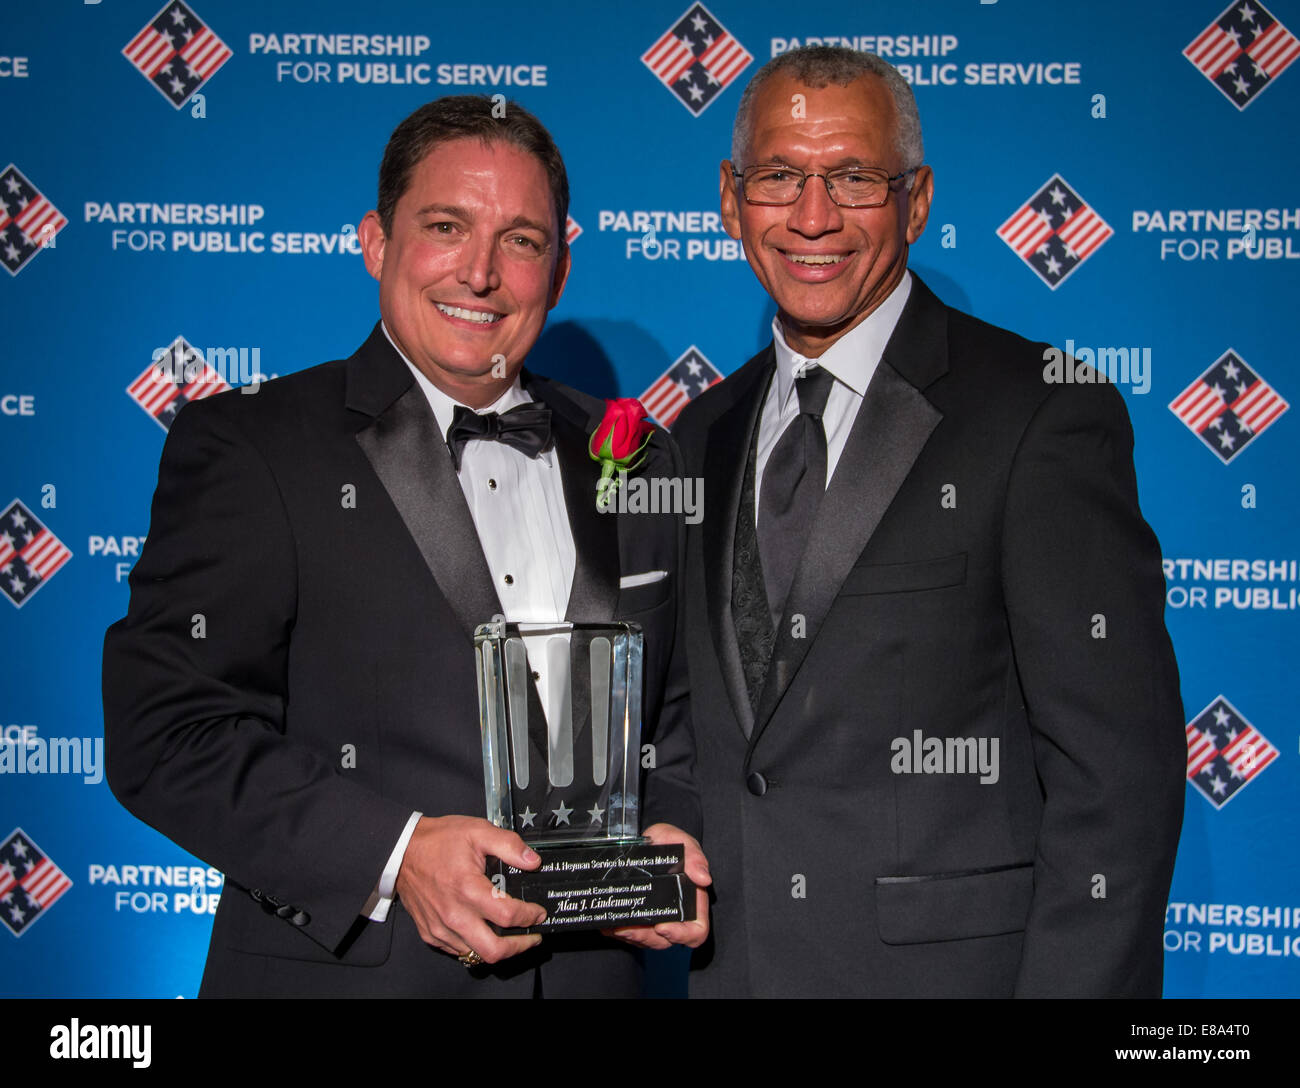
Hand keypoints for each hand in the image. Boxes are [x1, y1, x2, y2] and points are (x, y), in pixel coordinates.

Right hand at [394, 814, 545, 963]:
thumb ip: (509, 845)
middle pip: (493, 950)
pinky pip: (458, 950)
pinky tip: (484, 931)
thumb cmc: (438, 841)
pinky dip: (475, 945)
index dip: (530, 916)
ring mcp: (440, 928)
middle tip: (531, 937)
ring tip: (511, 936)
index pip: (508, 916)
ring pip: (476, 954)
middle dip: (519, 947)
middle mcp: (454, 915)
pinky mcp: (430, 933)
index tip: (538, 913)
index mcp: (468, 889)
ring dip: (498, 948)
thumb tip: (533, 861)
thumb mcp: (478, 831)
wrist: (401, 851)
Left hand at [604, 822, 710, 950]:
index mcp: (692, 900)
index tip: (662, 927)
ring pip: (646, 940)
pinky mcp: (639, 919)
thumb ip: (693, 856)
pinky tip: (608, 923)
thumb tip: (704, 879)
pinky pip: (631, 934)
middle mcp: (675, 914)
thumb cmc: (665, 841)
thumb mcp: (679, 840)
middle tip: (627, 928)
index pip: (696, 931)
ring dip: (630, 936)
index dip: (682, 935)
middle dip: (645, 937)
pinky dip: (619, 931)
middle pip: (665, 940)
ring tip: (615, 926)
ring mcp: (656, 918)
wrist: (641, 841)